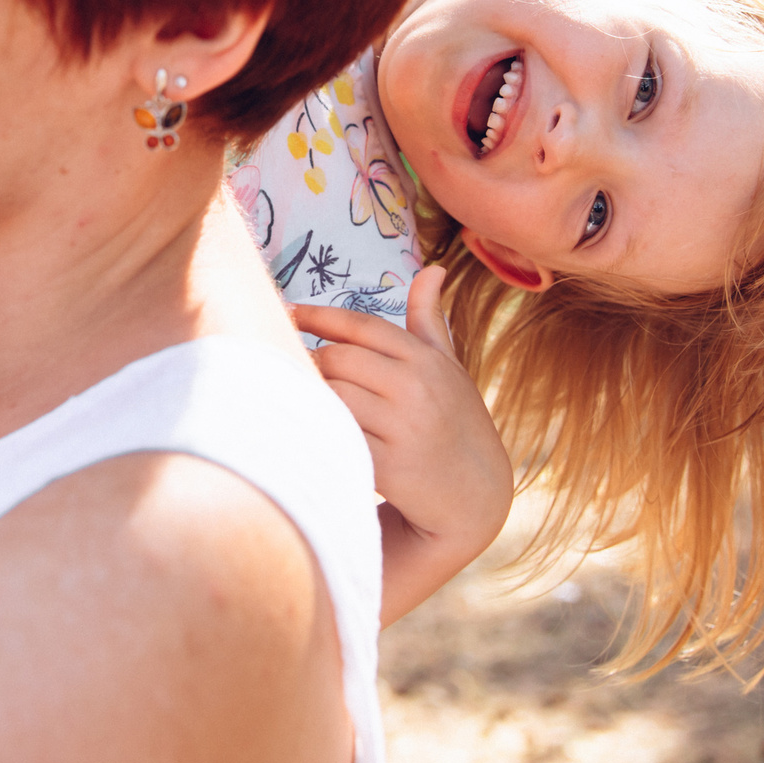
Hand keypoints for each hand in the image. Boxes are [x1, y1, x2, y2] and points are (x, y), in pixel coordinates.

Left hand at [290, 264, 512, 626]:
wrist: (477, 495)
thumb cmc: (455, 422)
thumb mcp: (448, 368)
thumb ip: (429, 320)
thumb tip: (432, 268)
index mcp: (425, 360)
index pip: (362, 326)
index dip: (319, 316)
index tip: (287, 313)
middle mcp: (416, 388)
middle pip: (339, 359)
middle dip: (309, 361)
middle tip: (286, 364)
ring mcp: (403, 427)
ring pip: (334, 397)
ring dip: (309, 395)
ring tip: (292, 395)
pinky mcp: (388, 467)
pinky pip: (339, 437)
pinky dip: (318, 430)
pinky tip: (305, 428)